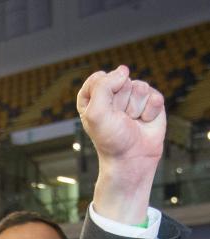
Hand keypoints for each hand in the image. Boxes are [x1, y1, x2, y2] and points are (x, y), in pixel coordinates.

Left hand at [77, 65, 164, 222]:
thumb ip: (103, 86)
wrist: (131, 160)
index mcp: (93, 99)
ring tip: (131, 122)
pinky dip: (151, 111)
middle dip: (120, 101)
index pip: (98, 79)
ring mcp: (133, 98)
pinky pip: (155, 95)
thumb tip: (124, 70)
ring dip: (135, 107)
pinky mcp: (151, 103)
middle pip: (120, 81)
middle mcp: (113, 96)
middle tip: (119, 120)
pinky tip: (145, 122)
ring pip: (139, 87)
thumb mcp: (96, 113)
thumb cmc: (110, 140)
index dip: (102, 94)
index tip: (102, 112)